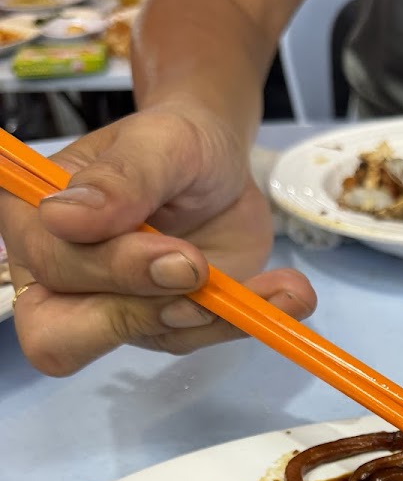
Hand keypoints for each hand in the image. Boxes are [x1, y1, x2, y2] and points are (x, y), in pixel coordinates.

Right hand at [1, 102, 316, 375]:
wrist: (220, 159)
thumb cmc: (175, 141)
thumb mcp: (158, 140)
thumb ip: (119, 178)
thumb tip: (62, 216)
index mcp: (35, 220)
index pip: (48, 269)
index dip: (109, 271)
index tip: (175, 254)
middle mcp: (61, 276)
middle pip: (68, 332)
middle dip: (148, 305)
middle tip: (204, 272)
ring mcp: (113, 309)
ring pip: (149, 339)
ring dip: (213, 317)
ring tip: (275, 288)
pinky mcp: (166, 326)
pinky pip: (201, 338)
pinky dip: (248, 319)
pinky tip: (288, 294)